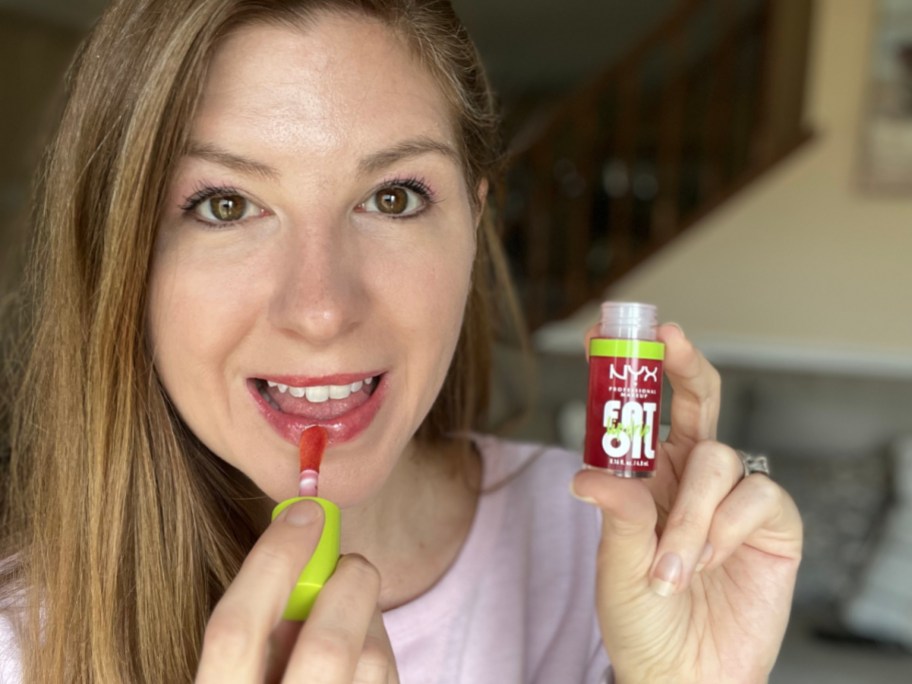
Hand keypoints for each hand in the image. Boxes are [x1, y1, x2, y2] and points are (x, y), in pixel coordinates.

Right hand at [196, 500, 399, 682]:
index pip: (234, 631)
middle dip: (348, 585)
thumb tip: (297, 563)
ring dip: (370, 622)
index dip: (272, 561)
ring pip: (372, 662)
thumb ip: (253, 637)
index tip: (305, 513)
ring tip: (351, 623)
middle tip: (352, 563)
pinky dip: (382, 655)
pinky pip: (391, 680)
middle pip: (328, 648)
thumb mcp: (235, 676)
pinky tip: (363, 661)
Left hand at [573, 324, 801, 683]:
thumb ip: (617, 514)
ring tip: (671, 566)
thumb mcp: (616, 565)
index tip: (600, 332)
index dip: (628, 368)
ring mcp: (732, 497)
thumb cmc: (642, 619)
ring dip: (691, 513)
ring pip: (718, 460)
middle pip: (699, 399)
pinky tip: (710, 562)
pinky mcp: (772, 524)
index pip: (641, 408)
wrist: (685, 675)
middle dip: (683, 363)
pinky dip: (726, 527)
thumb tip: (590, 472)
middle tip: (669, 339)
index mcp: (646, 475)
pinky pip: (757, 496)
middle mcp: (689, 475)